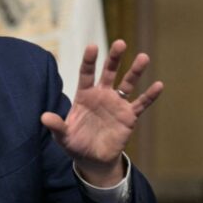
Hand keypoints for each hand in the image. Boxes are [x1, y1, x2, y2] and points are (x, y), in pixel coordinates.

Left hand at [41, 40, 162, 186]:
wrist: (93, 159)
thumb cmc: (76, 144)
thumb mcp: (63, 137)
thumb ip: (56, 126)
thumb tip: (44, 117)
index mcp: (84, 96)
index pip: (86, 74)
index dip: (89, 61)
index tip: (93, 46)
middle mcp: (102, 95)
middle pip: (108, 72)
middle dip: (114, 58)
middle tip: (120, 43)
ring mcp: (116, 104)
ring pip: (127, 84)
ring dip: (135, 71)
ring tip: (143, 57)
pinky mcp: (129, 116)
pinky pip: (140, 104)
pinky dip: (149, 96)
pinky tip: (159, 85)